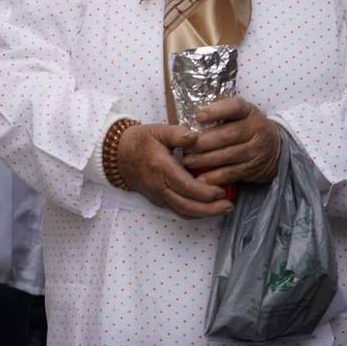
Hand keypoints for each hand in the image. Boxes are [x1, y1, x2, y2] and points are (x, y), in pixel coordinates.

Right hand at [115, 123, 231, 218]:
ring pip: (182, 212)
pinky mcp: (157, 200)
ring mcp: (157, 196)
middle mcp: (158, 186)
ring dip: (204, 214)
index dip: (206, 192)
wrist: (117, 154)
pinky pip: (177, 211)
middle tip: (229, 205)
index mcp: (161, 168)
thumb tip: (196, 137)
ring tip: (223, 210)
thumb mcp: (158, 130)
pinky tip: (207, 210)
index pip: (187, 187)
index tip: (222, 189)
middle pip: (187, 206)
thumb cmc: (139, 141)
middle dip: (210, 209)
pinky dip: (194, 213)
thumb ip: (178, 133)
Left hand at [181, 97, 282, 186]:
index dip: (216, 111)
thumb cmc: (246, 127)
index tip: (198, 116)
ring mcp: (256, 150)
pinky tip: (201, 178)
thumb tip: (197, 107)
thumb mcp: (239, 113)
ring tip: (188, 161)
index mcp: (249, 111)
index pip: (235, 107)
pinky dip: (215, 176)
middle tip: (185, 146)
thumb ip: (220, 107)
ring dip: (205, 160)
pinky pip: (232, 173)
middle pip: (227, 135)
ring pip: (228, 155)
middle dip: (203, 142)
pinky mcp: (254, 168)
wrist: (275, 148)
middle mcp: (256, 129)